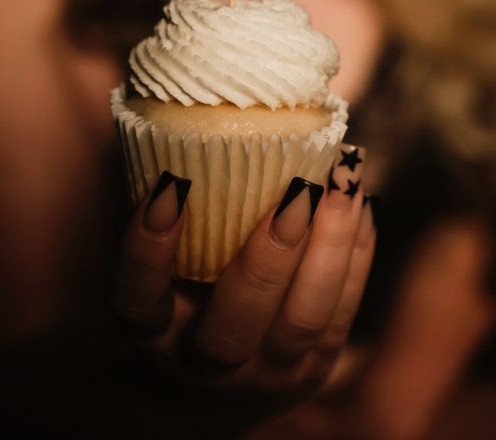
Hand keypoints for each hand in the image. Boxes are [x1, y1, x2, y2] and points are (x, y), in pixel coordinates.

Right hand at [110, 147, 375, 432]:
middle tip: (298, 190)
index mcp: (152, 330)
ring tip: (344, 184)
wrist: (224, 383)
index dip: (146, 248)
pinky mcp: (316, 369)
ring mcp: (265, 374)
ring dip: (330, 248)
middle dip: (269, 257)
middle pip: (232, 326)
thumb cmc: (185, 286)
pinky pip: (343, 313)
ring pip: (303, 323)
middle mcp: (202, 364)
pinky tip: (360, 201)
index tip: (172, 182)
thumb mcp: (164, 259)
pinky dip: (355, 255)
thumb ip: (169, 206)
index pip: (135, 297)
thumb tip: (185, 111)